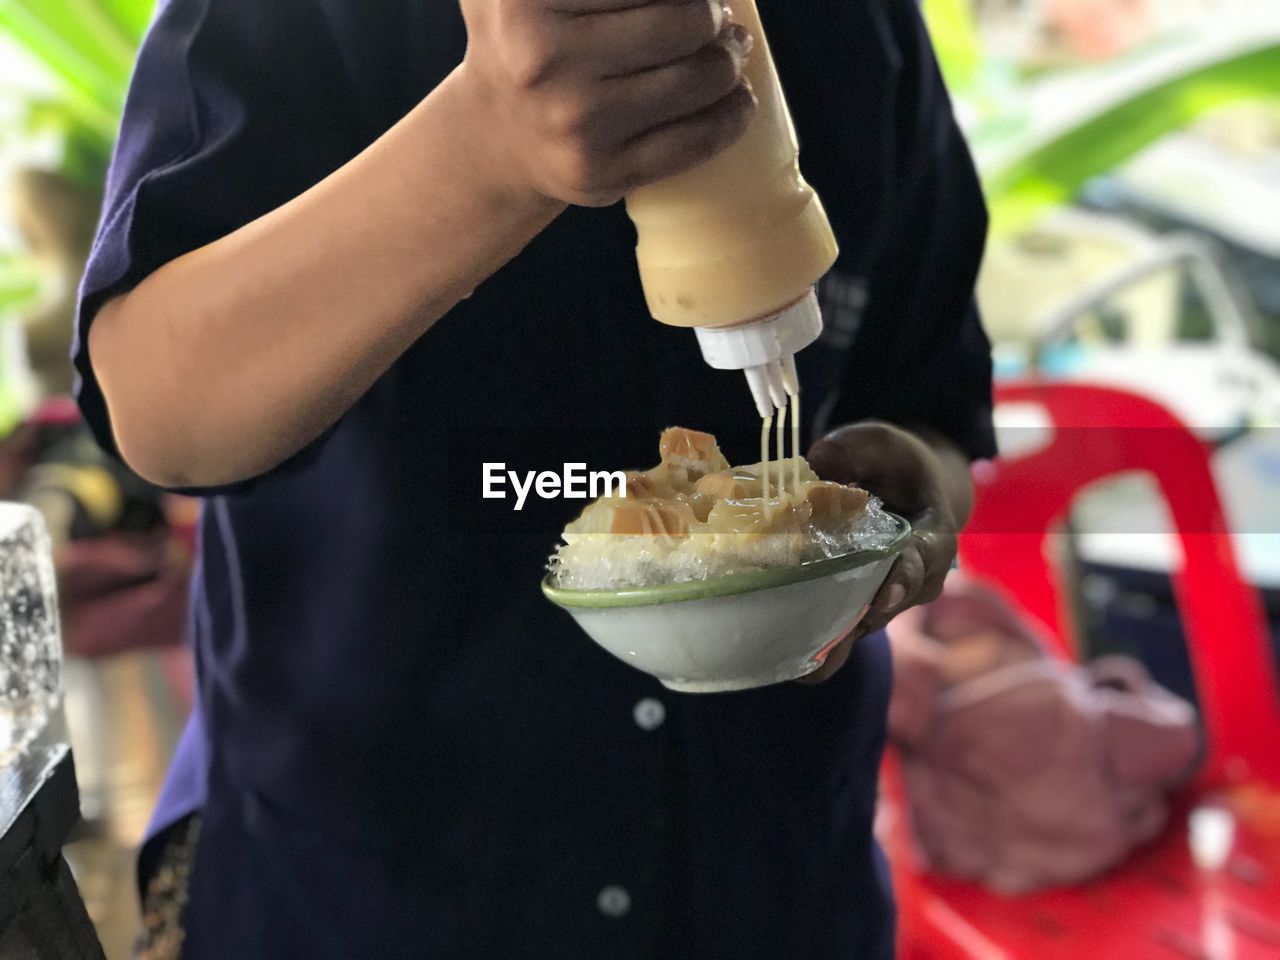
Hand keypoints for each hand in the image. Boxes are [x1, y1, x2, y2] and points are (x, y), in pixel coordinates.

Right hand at [457, 0, 756, 206]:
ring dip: (729, 62)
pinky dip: (731, 117)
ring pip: (698, 80)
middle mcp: (545, 61)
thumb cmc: (528, 35)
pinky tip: (739, 100)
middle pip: (686, 20)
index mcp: (526, 3)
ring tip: (730, 52)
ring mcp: (576, 123)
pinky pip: (694, 141)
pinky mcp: (602, 173)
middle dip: (715, 16)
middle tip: (718, 18)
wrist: (496, 133)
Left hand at [800, 422, 967, 682]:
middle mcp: (915, 580)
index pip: (922, 562)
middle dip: (858, 620)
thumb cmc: (896, 466)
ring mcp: (885, 601)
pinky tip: (774, 652)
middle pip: (889, 606)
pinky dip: (811, 644)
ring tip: (793, 647)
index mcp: (932, 538)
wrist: (905, 491)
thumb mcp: (882, 443)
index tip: (881, 598)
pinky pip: (838, 636)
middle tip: (826, 634)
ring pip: (861, 629)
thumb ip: (856, 448)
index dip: (902, 579)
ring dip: (830, 638)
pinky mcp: (856, 611)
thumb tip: (820, 462)